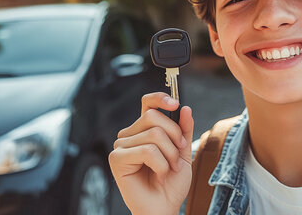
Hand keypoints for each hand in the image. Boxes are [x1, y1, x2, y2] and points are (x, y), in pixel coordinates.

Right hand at [109, 92, 193, 214]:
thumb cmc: (171, 183)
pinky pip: (147, 150)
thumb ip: (183, 130)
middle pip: (153, 117)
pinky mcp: (116, 159)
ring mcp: (121, 146)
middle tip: (178, 156)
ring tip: (168, 169)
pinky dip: (160, 164)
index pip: (147, 104)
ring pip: (153, 135)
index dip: (160, 98)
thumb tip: (184, 108)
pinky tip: (158, 174)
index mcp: (143, 130)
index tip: (175, 103)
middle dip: (174, 136)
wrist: (164, 207)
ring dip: (169, 155)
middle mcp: (129, 135)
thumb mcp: (183, 152)